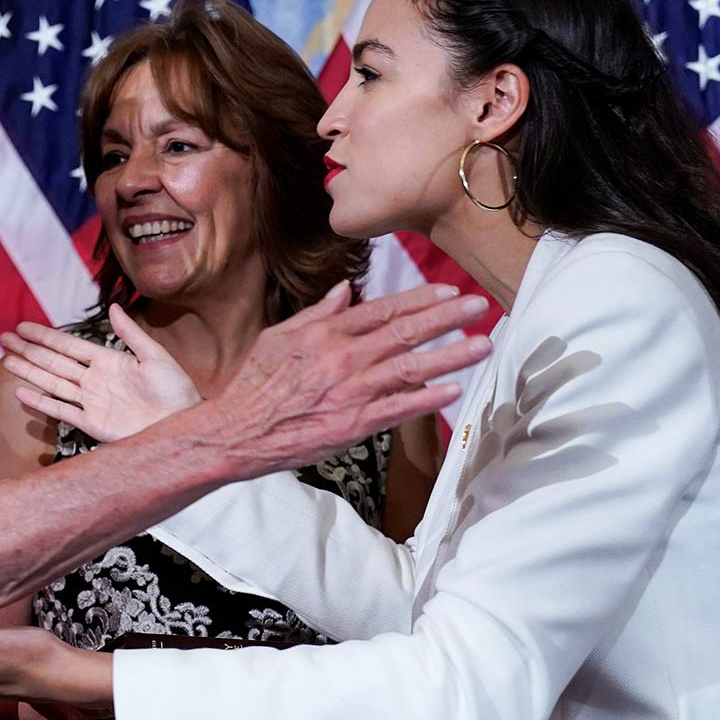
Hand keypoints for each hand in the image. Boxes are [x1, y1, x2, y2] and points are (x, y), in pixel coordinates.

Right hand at [1, 304, 200, 441]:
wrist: (182, 424)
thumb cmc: (176, 390)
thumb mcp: (155, 355)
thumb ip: (131, 334)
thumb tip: (113, 307)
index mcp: (109, 361)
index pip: (69, 346)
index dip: (46, 337)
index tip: (23, 327)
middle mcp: (95, 380)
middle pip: (54, 362)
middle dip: (29, 351)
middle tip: (4, 339)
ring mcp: (92, 402)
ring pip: (53, 383)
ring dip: (30, 372)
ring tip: (7, 361)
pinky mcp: (92, 424)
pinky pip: (61, 410)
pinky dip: (41, 402)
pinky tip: (21, 393)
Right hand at [203, 281, 489, 476]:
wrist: (236, 431)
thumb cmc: (254, 384)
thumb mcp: (279, 336)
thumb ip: (317, 313)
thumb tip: (345, 291)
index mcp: (326, 333)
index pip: (383, 309)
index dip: (419, 298)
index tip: (447, 289)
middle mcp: (343, 357)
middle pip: (406, 332)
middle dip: (447, 316)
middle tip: (479, 305)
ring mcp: (351, 391)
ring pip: (411, 367)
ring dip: (451, 355)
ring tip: (482, 344)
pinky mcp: (353, 424)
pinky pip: (399, 409)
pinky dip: (428, 399)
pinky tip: (454, 390)